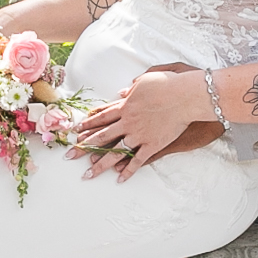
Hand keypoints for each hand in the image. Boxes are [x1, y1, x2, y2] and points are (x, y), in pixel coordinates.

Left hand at [74, 65, 222, 180]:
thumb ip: (133, 86)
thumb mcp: (147, 79)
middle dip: (83, 147)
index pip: (101, 117)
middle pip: (101, 136)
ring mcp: (140, 135)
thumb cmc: (170, 84)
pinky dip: (129, 170)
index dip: (87, 126)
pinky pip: (139, 160)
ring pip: (115, 152)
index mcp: (126, 105)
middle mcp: (128, 122)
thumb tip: (123, 91)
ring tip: (87, 174)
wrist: (187, 95)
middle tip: (69, 156)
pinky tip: (120, 179)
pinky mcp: (154, 144)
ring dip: (100, 164)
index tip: (75, 133)